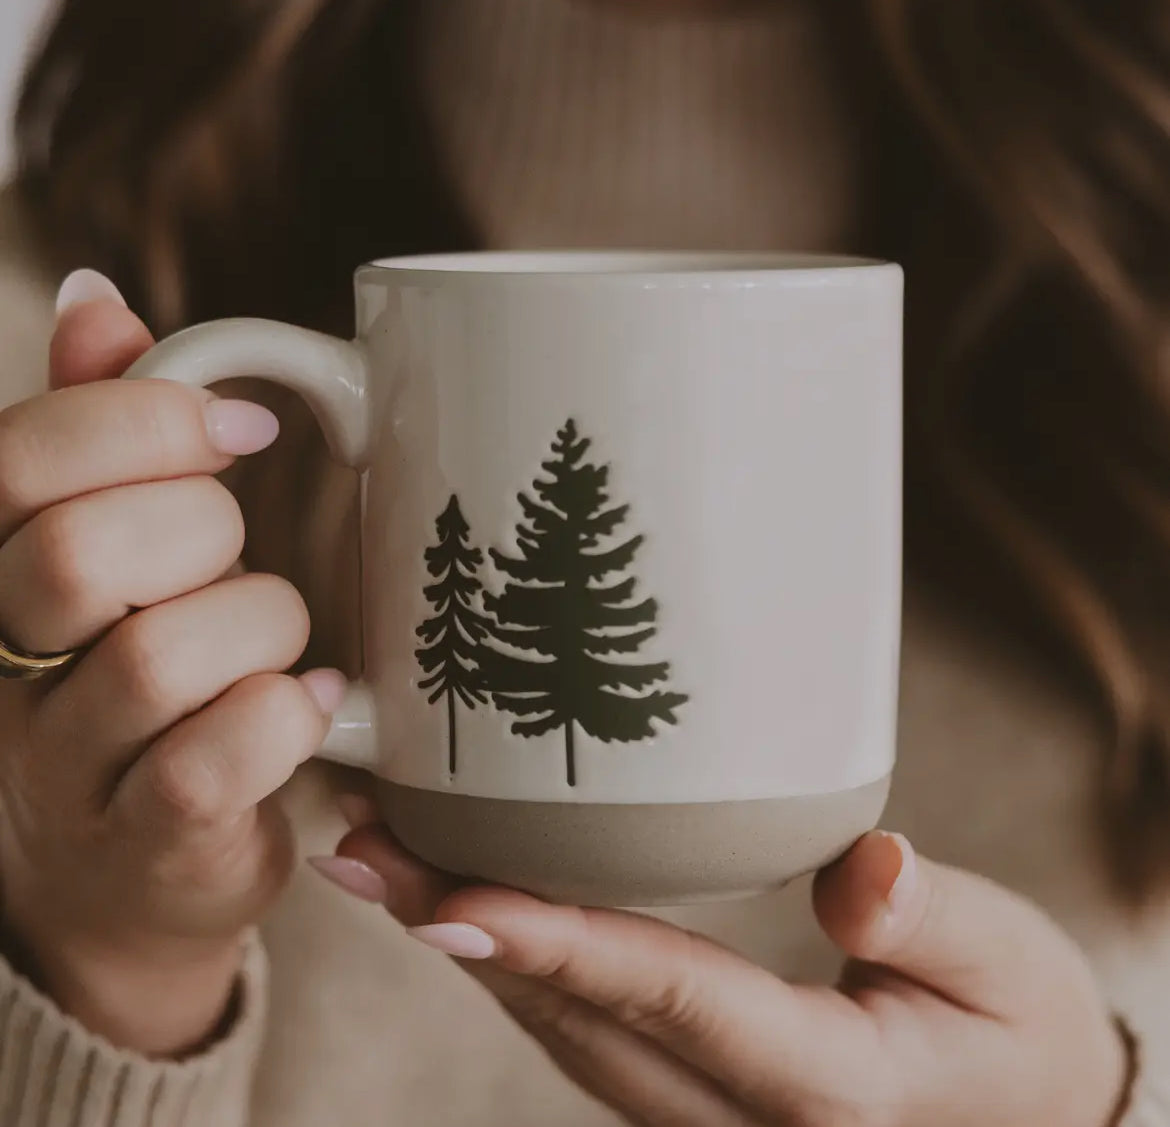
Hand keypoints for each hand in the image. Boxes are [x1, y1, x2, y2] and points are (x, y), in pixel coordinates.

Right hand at [0, 270, 343, 1055]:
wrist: (126, 874)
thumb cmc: (138, 684)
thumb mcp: (113, 552)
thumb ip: (98, 432)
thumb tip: (95, 295)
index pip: (15, 462)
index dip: (143, 422)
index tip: (249, 429)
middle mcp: (6, 669)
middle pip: (76, 552)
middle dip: (204, 527)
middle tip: (244, 551)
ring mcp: (70, 768)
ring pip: (158, 658)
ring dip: (258, 627)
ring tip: (279, 644)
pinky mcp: (152, 841)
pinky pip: (216, 759)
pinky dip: (287, 714)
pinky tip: (313, 702)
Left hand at [321, 806, 1127, 1126]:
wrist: (1026, 1111)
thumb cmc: (1016, 1028)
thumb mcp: (1006, 967)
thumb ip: (933, 919)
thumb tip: (862, 867)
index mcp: (820, 1083)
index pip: (671, 997)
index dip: (560, 946)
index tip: (451, 898)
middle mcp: (733, 1113)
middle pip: (579, 1016)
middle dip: (463, 929)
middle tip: (366, 845)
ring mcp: (699, 1111)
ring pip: (561, 1026)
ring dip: (467, 940)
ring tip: (381, 857)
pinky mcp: (686, 1086)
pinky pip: (582, 1023)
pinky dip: (514, 959)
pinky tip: (462, 900)